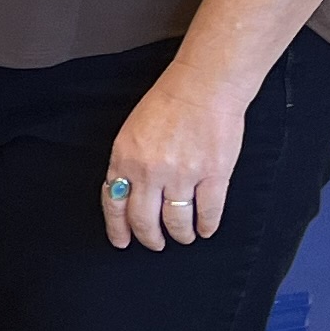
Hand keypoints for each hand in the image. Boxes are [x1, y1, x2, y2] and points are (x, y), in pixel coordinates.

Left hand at [102, 74, 245, 251]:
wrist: (204, 86)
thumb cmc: (167, 103)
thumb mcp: (131, 132)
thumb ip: (127, 163)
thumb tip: (126, 193)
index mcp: (125, 159)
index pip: (114, 204)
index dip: (118, 228)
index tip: (122, 242)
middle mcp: (150, 171)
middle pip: (144, 220)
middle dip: (149, 238)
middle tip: (156, 244)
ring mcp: (183, 175)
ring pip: (177, 221)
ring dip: (180, 234)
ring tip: (183, 236)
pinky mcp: (214, 175)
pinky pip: (208, 212)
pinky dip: (206, 226)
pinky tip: (205, 230)